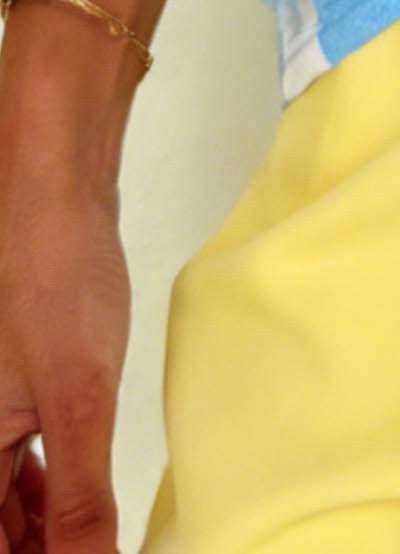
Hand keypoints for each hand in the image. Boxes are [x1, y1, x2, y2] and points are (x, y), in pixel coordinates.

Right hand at [0, 150, 129, 553]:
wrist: (51, 186)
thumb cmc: (52, 271)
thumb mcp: (79, 398)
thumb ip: (82, 498)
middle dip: (34, 545)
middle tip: (87, 552)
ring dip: (36, 524)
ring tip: (83, 538)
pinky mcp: (8, 377)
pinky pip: (10, 451)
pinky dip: (39, 482)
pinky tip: (69, 488)